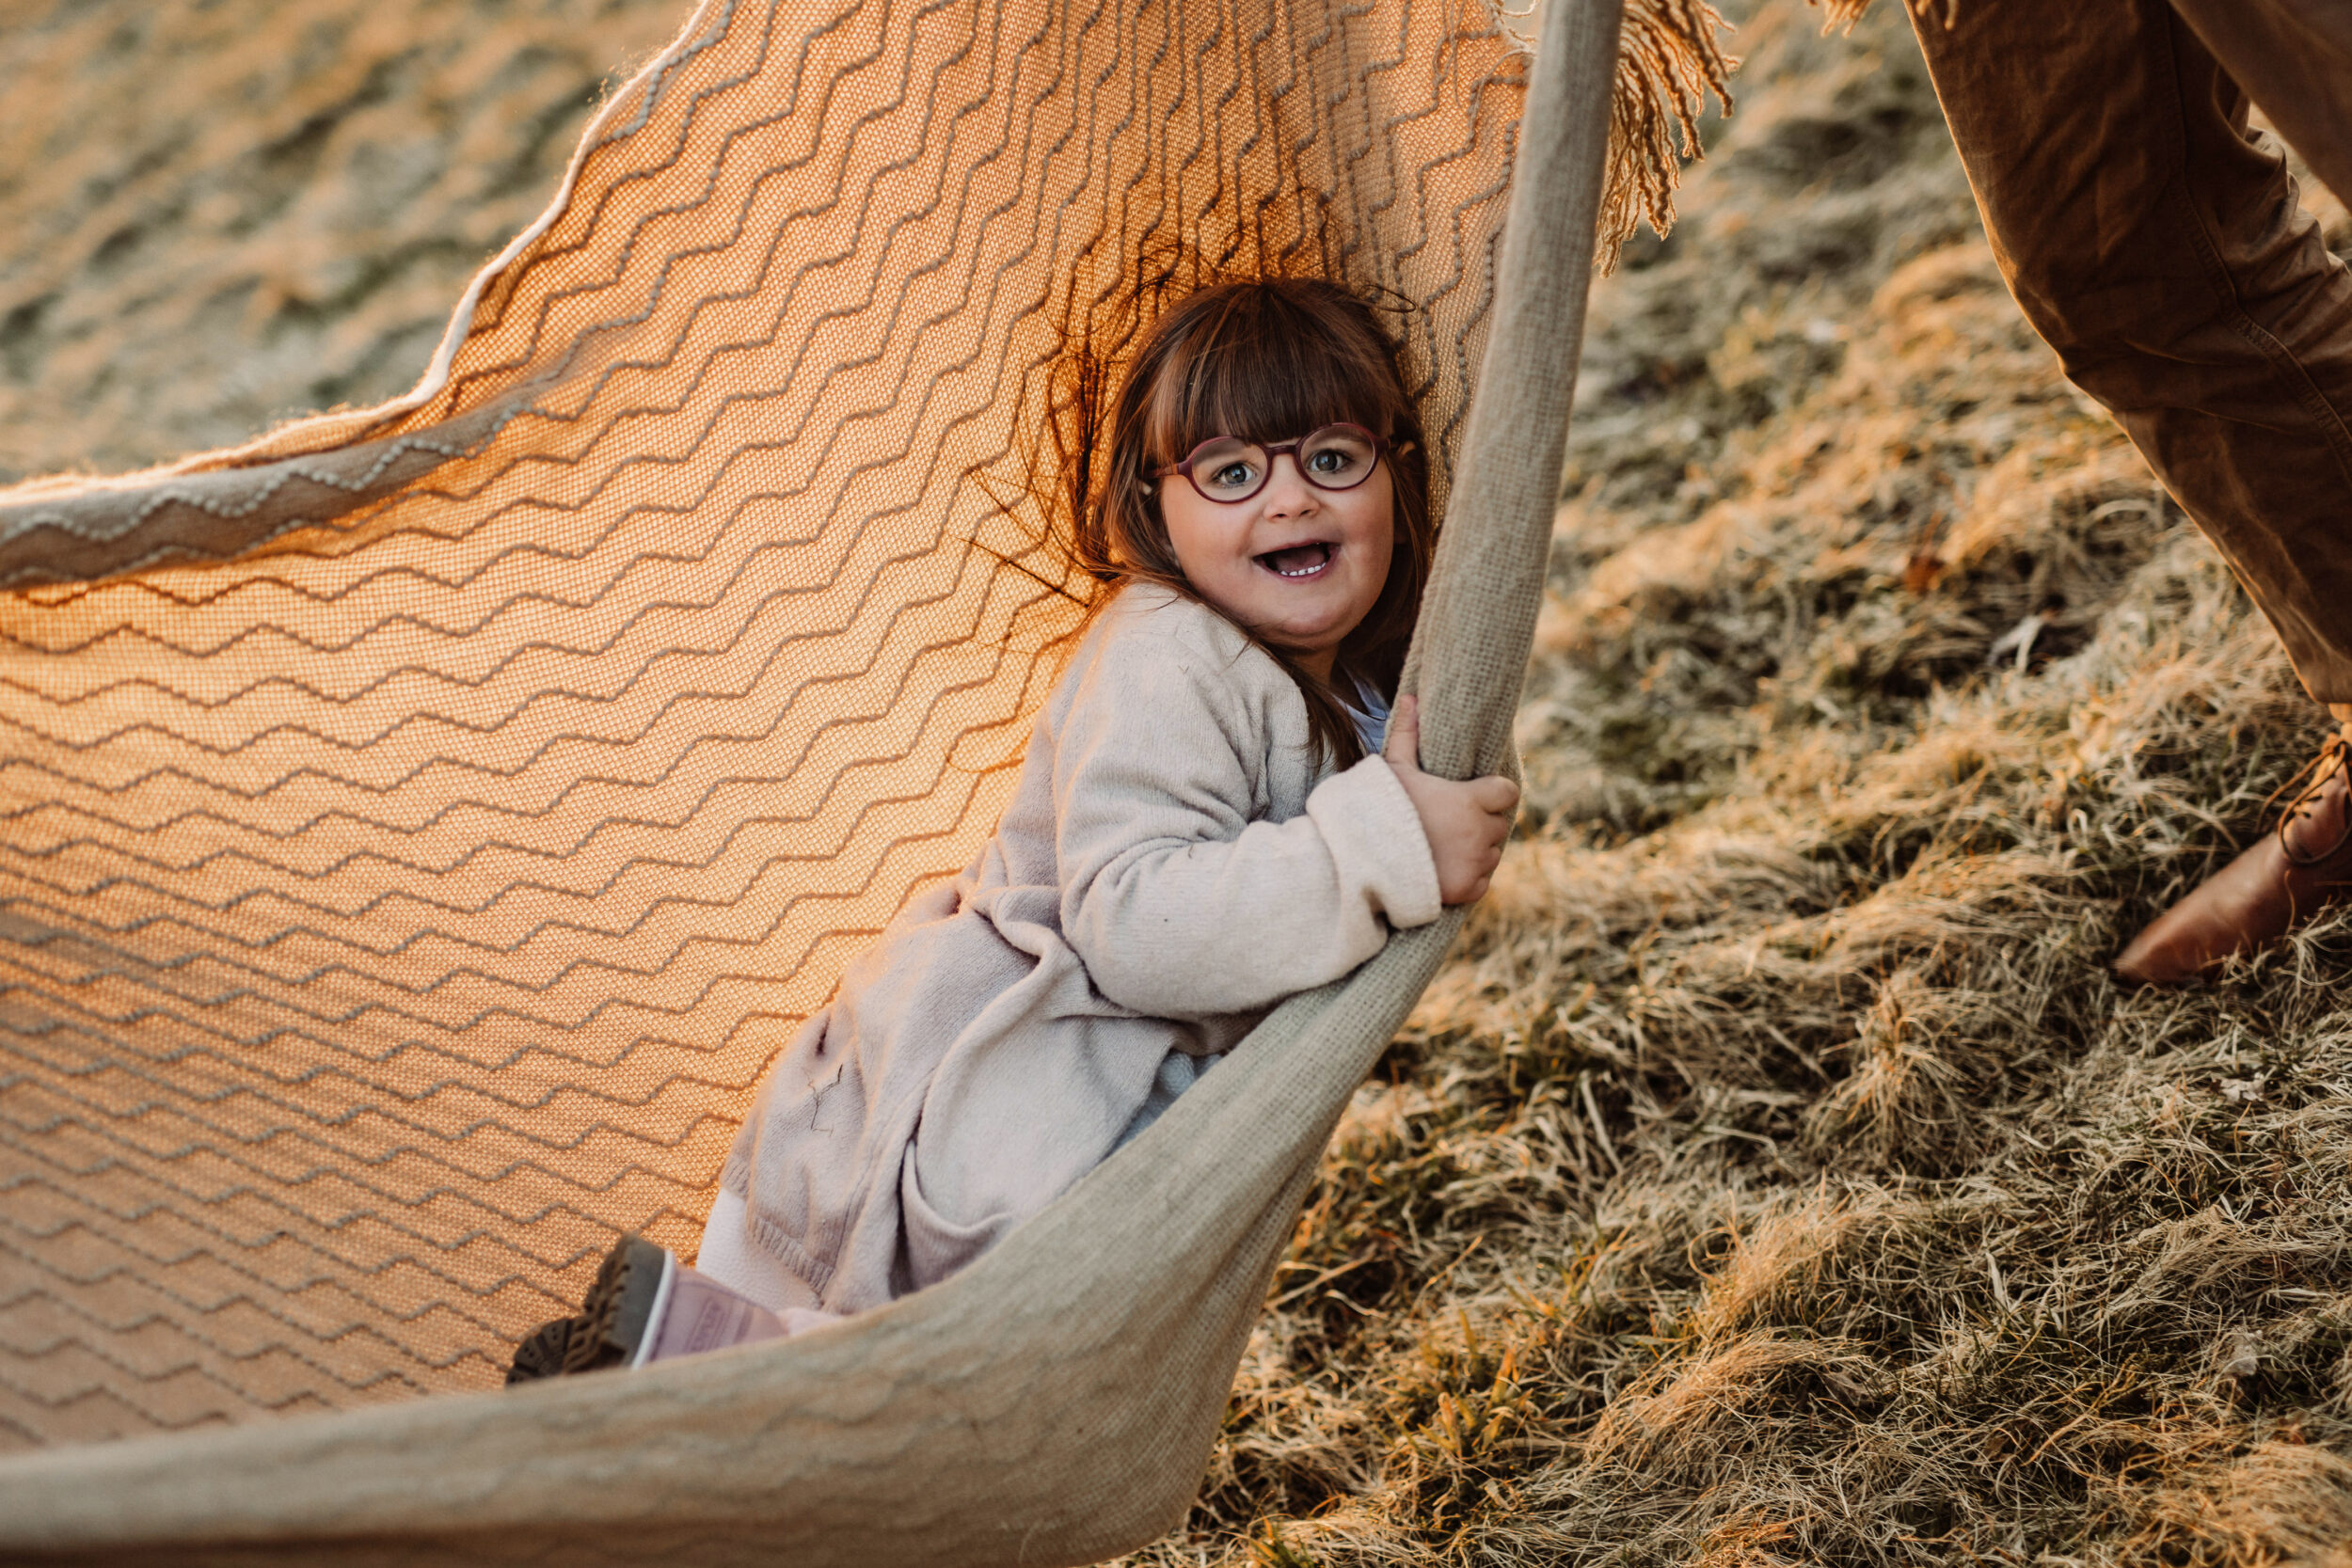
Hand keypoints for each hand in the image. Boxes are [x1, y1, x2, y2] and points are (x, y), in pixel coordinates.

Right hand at [1383, 693, 1519, 904]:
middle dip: (1481, 822)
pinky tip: (1444, 868)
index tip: (1474, 796)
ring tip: (1445, 846)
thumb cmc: (1380, 808)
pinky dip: (1469, 877)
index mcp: (1472, 799)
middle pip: (1499, 824)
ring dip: (1477, 850)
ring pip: (1492, 853)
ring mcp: (1476, 862)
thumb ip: (1408, 734)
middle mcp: (1481, 831)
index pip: (1507, 792)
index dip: (1493, 793)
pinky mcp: (1467, 889)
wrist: (1365, 860)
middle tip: (1451, 823)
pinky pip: (1482, 881)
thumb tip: (1411, 697)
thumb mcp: (1393, 768)